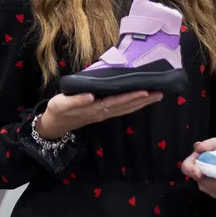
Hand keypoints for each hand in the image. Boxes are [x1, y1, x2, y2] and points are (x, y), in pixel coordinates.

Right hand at [36, 90, 162, 139]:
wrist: (55, 124)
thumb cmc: (57, 111)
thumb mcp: (61, 104)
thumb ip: (76, 100)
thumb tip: (90, 96)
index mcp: (94, 108)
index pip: (116, 101)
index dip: (131, 97)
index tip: (145, 91)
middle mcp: (103, 112)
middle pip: (127, 106)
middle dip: (143, 99)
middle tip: (160, 92)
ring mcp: (104, 114)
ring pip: (127, 108)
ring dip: (142, 103)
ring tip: (157, 96)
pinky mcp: (103, 113)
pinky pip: (122, 109)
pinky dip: (134, 105)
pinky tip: (141, 100)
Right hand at [181, 138, 215, 199]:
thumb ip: (209, 144)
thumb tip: (198, 147)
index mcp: (196, 160)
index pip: (186, 167)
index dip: (191, 171)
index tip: (199, 174)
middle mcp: (198, 174)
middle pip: (202, 182)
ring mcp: (206, 185)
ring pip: (212, 190)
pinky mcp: (215, 192)